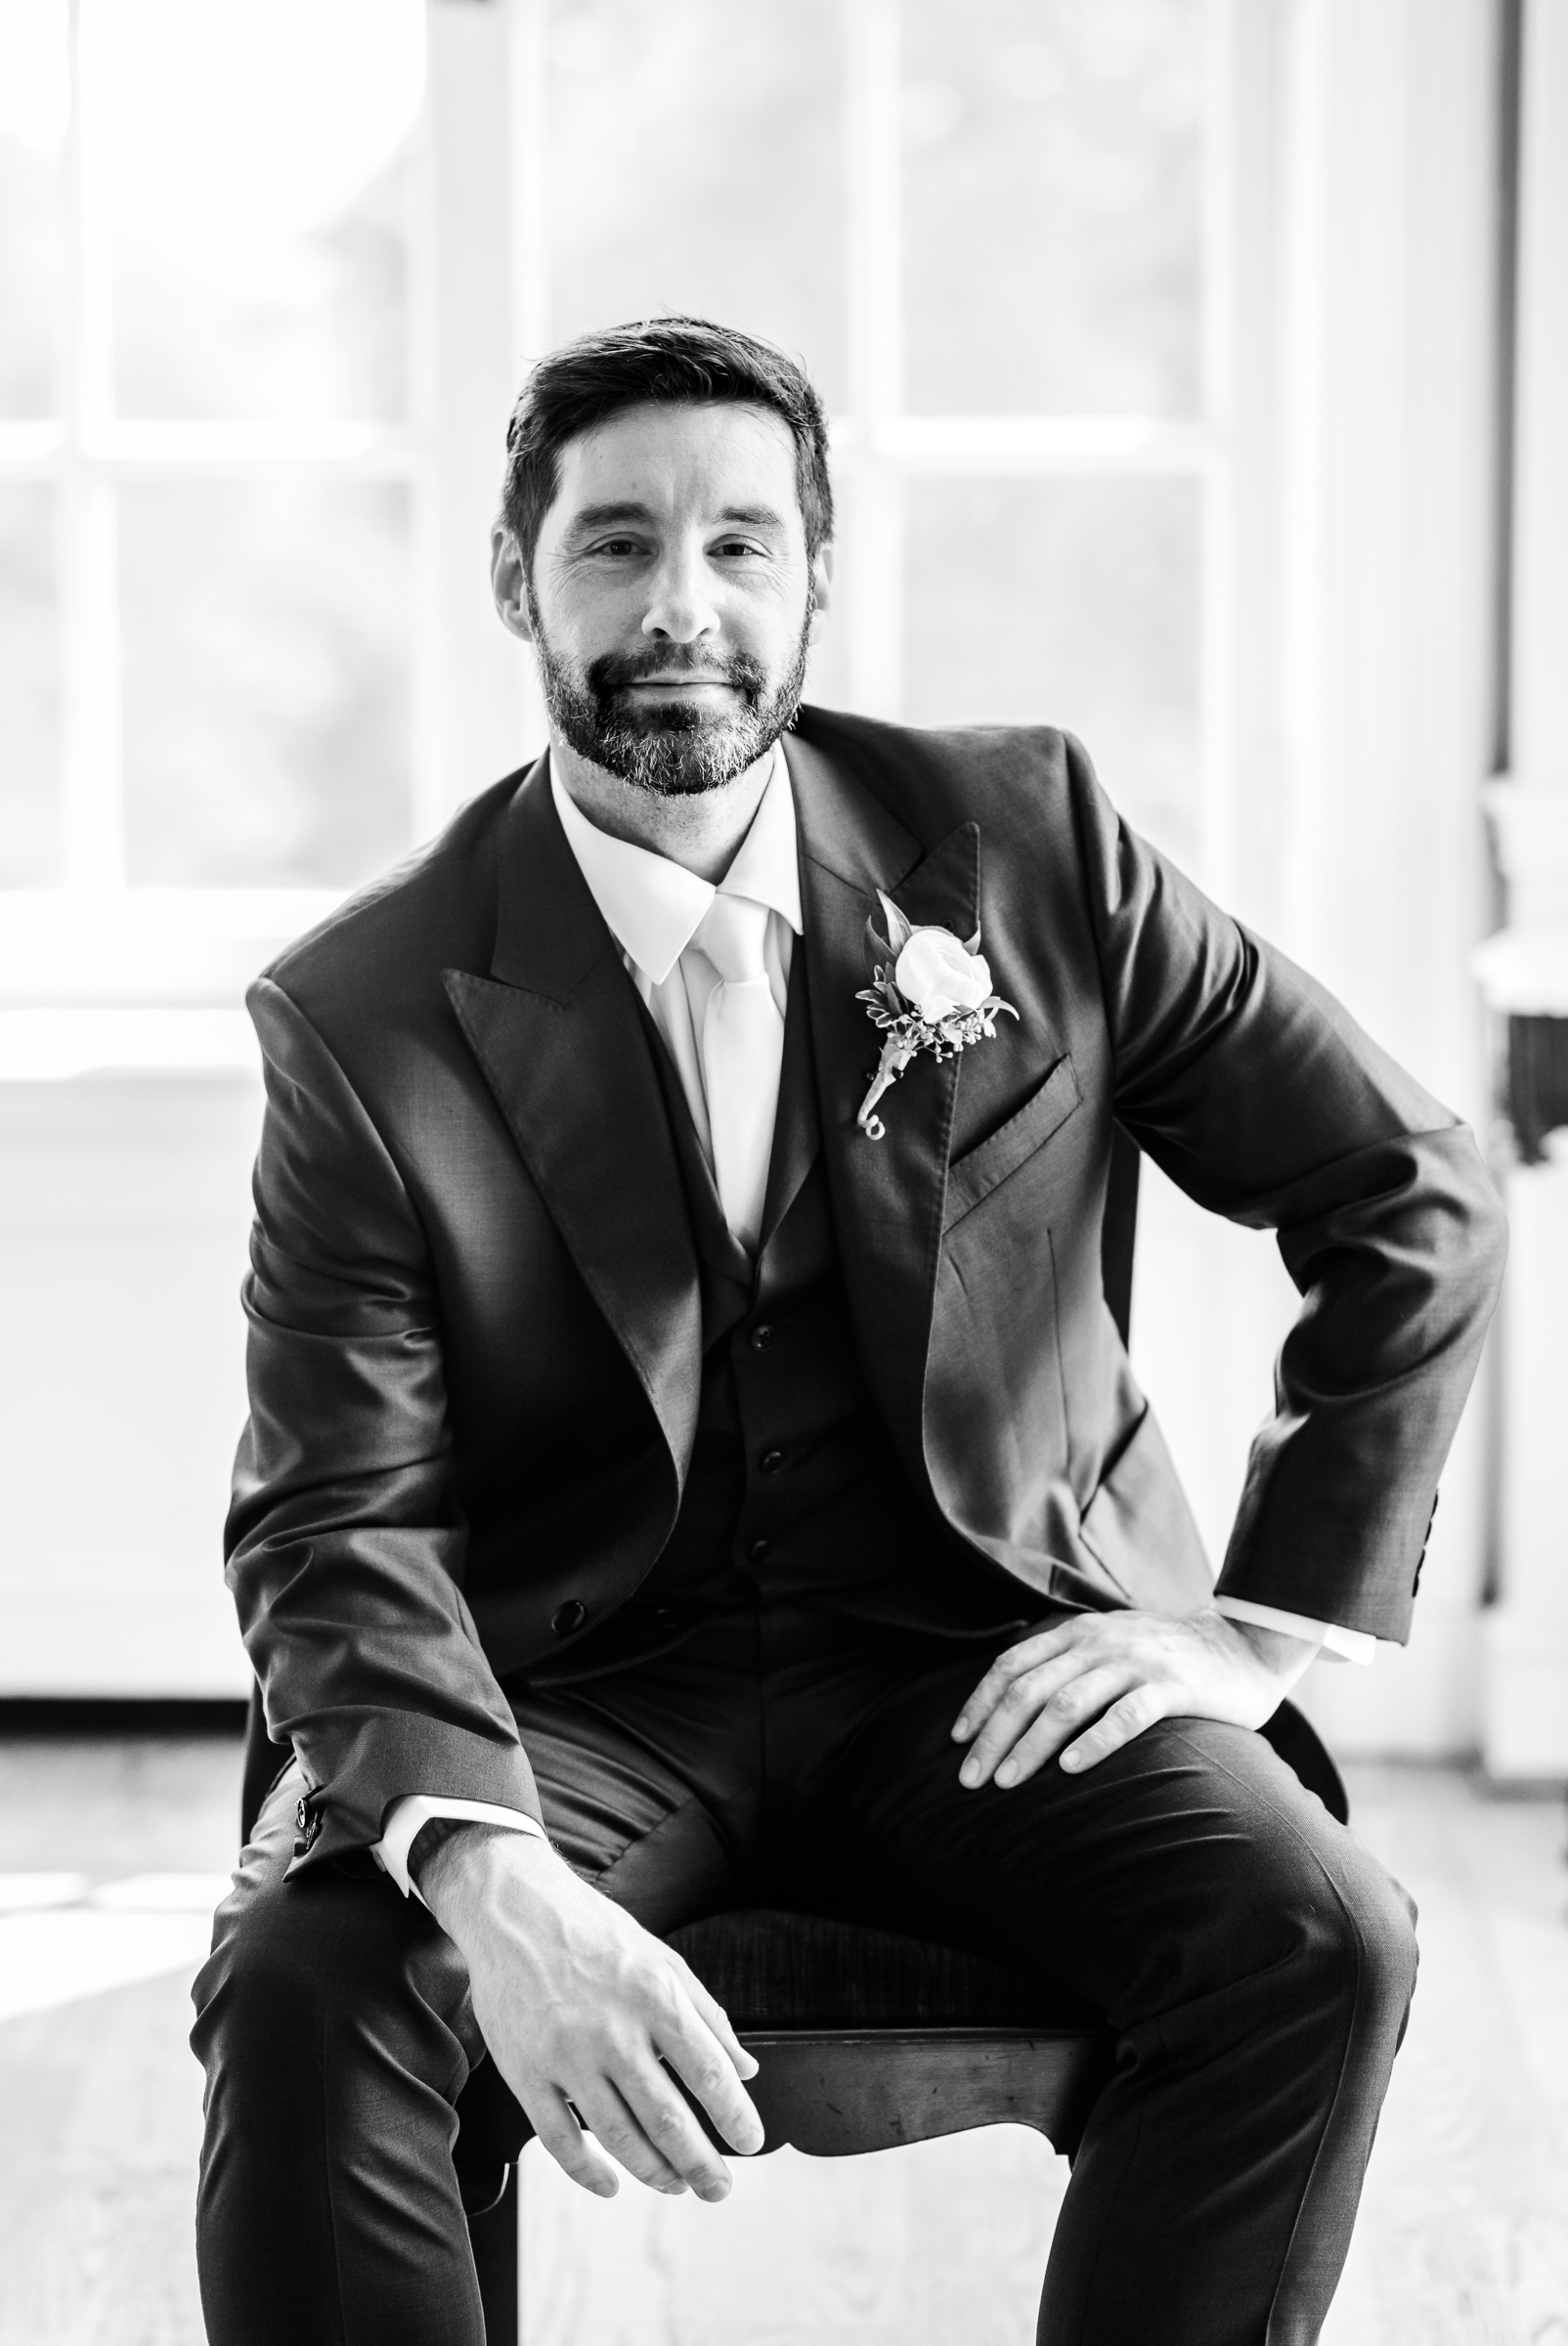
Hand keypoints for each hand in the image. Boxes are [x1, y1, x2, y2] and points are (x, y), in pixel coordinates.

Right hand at [417, 1825, 763, 2201]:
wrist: (514, 1909)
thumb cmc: (595, 1933)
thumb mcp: (662, 1959)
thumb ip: (707, 2014)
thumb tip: (745, 2069)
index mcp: (655, 1996)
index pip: (709, 2073)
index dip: (736, 2117)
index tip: (751, 2143)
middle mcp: (613, 2030)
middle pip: (668, 2118)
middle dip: (701, 2164)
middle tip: (719, 2189)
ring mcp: (566, 2055)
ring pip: (619, 2138)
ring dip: (654, 2172)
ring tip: (675, 2184)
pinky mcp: (525, 2073)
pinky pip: (560, 2141)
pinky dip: (589, 2173)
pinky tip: (612, 2183)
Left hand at [952, 1605, 1318, 1787]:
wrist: (1242, 1646)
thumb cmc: (1166, 1657)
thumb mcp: (1109, 1644)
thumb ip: (1068, 1664)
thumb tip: (1012, 1705)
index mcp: (1078, 1632)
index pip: (1011, 1664)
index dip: (979, 1702)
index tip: (957, 1741)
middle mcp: (1099, 1643)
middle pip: (1028, 1689)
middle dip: (993, 1735)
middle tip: (970, 1780)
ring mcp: (1135, 1663)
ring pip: (1066, 1704)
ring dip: (1030, 1745)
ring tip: (1007, 1782)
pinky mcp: (1172, 1688)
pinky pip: (1124, 1716)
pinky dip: (1093, 1742)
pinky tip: (1070, 1769)